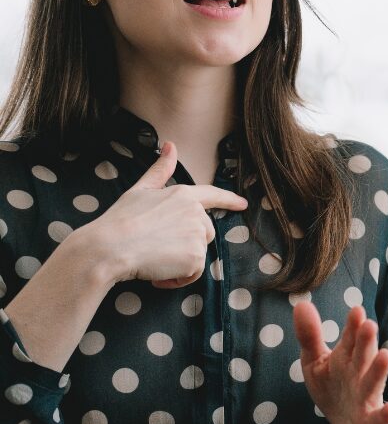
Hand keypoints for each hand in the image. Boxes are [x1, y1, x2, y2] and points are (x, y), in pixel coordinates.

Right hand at [84, 142, 247, 288]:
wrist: (109, 247)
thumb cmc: (120, 220)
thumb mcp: (140, 190)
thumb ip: (160, 171)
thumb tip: (170, 145)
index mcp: (183, 195)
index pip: (213, 195)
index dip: (229, 200)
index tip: (242, 204)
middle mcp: (196, 213)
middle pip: (204, 232)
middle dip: (185, 243)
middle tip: (157, 246)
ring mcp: (197, 234)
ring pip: (198, 253)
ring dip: (180, 262)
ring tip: (155, 260)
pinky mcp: (196, 256)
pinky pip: (193, 273)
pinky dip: (178, 278)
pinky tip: (159, 274)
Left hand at [293, 303, 387, 423]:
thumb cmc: (333, 388)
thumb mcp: (315, 362)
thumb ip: (310, 336)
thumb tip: (301, 303)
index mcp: (346, 358)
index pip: (350, 339)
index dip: (353, 326)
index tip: (356, 311)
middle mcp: (359, 374)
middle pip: (363, 356)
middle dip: (366, 342)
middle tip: (369, 325)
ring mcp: (367, 397)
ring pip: (373, 382)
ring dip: (379, 370)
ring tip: (386, 355)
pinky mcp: (371, 421)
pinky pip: (378, 418)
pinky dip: (385, 414)